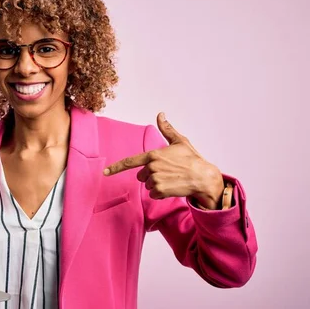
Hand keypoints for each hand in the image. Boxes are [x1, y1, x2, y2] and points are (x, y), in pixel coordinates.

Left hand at [103, 112, 223, 208]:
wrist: (204, 178)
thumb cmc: (193, 159)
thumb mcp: (180, 141)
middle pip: (141, 175)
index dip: (116, 167)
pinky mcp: (160, 191)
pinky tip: (172, 187)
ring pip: (147, 185)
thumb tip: (161, 114)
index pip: (130, 161)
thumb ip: (167, 129)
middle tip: (168, 172)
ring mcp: (155, 179)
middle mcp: (152, 167)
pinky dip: (161, 193)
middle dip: (151, 175)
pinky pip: (153, 194)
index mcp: (153, 155)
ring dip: (157, 184)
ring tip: (172, 179)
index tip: (105, 172)